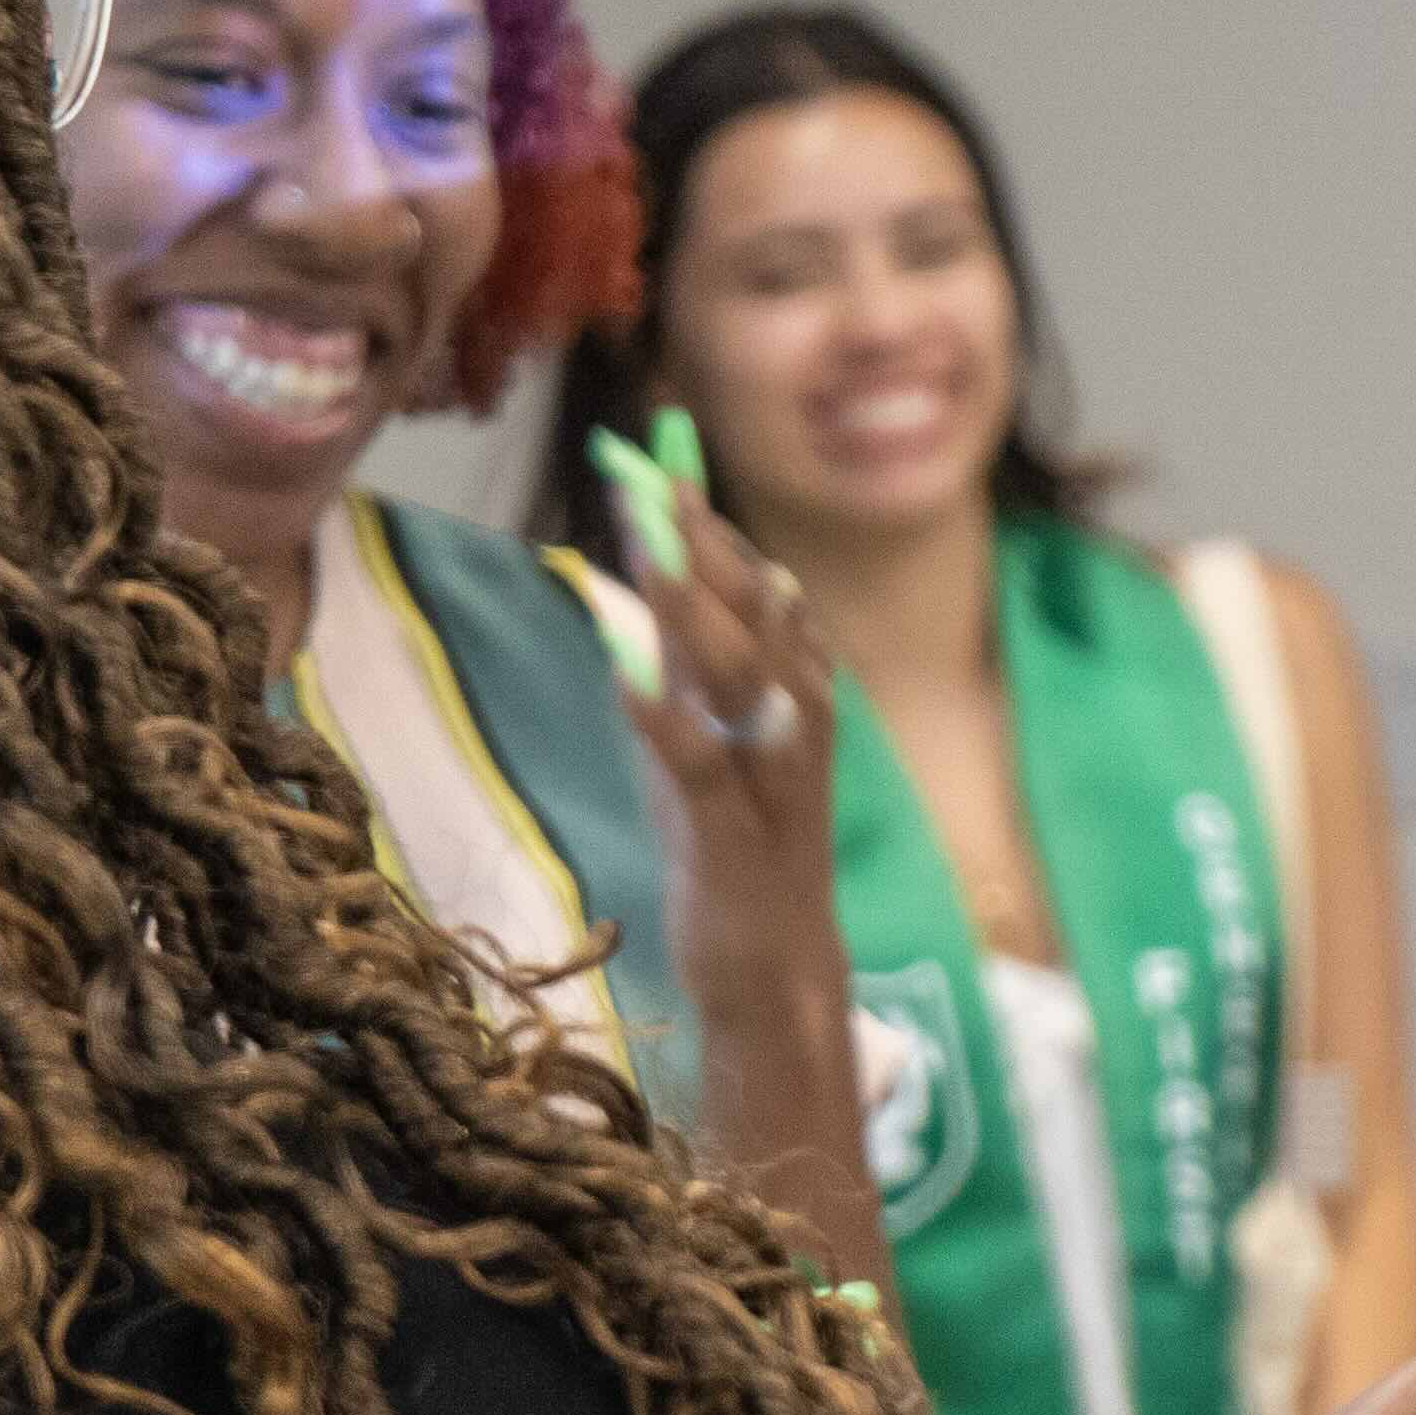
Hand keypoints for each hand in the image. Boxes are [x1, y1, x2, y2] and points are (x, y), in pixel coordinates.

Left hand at [595, 417, 841, 1029]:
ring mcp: (771, 777)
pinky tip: (627, 665)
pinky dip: (666, 713)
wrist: (779, 978)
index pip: (747, 582)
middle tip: (641, 460)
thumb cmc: (735, 857)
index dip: (703, 511)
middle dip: (695, 531)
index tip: (661, 436)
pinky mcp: (738, 838)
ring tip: (649, 533)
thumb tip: (624, 588)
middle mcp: (791, 720)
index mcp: (786, 692)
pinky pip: (702, 764)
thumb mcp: (697, 750)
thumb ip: (674, 674)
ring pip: (741, 671)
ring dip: (693, 599)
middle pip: (749, 608)